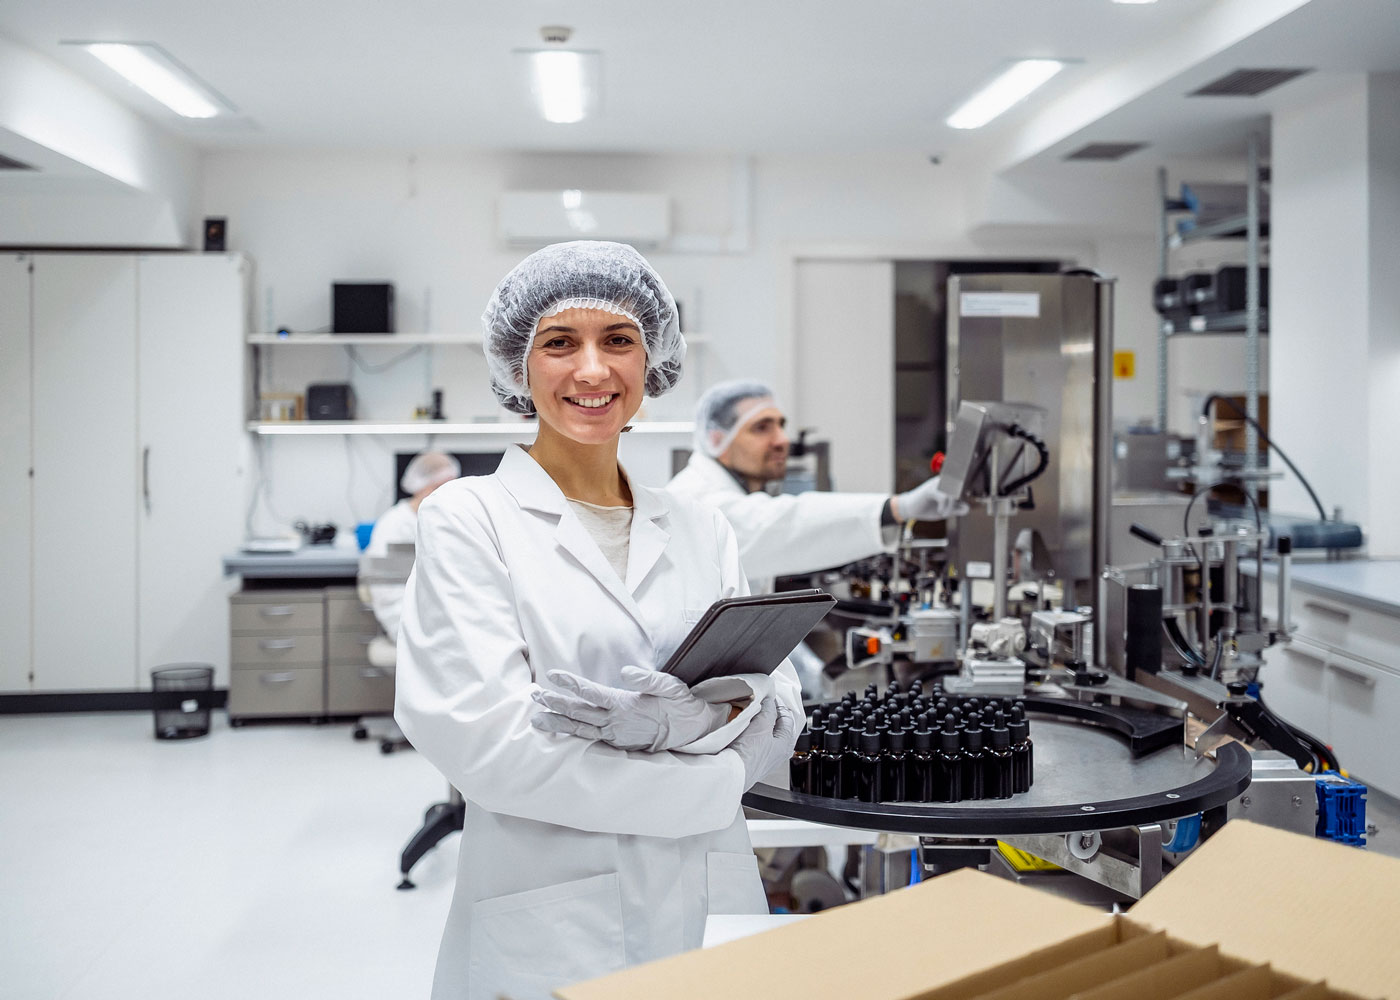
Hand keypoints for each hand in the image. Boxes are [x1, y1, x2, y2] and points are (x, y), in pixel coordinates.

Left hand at [530, 666, 730, 751]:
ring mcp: (615, 734)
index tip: (553, 674)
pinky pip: (590, 739)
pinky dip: (572, 735)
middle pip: (578, 712)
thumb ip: (647, 679)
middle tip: (534, 696)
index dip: (571, 683)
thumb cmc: (679, 704)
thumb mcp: (669, 685)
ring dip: (557, 722)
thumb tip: (625, 672)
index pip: (592, 692)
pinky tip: (559, 731)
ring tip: (536, 719)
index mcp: (625, 704)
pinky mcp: (617, 742)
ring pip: (580, 729)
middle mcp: (616, 721)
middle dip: (555, 703)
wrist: (691, 730)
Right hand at [730, 697, 796, 788]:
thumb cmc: (749, 755)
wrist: (730, 772)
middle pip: (775, 725)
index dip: (778, 704)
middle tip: (758, 703)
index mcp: (786, 744)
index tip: (769, 696)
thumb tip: (769, 701)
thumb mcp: (762, 724)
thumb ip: (768, 709)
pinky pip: (752, 739)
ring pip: (763, 731)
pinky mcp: (750, 758)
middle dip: (767, 712)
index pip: (787, 717)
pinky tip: (742, 726)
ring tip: (748, 713)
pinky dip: (749, 730)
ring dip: (756, 721)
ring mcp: (764, 756)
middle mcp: (777, 752)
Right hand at [893, 475, 969, 520]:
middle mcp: (943, 481)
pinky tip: (940, 511)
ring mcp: (936, 484)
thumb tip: (967, 508)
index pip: (963, 485)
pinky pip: (944, 497)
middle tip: (949, 512)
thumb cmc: (926, 508)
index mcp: (947, 484)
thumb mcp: (944, 510)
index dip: (965, 493)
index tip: (961, 505)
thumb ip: (956, 509)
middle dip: (957, 504)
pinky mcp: (930, 490)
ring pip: (952, 494)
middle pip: (959, 490)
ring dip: (950, 507)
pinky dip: (944, 507)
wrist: (908, 509)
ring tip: (944, 514)